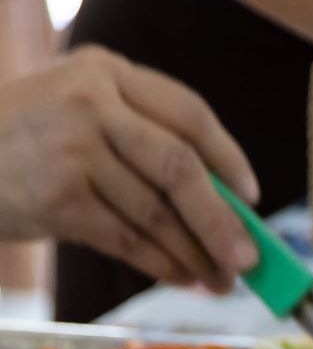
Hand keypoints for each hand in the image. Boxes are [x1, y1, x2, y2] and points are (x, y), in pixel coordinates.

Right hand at [0, 48, 258, 290]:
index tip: (253, 198)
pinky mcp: (58, 197)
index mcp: (106, 70)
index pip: (189, 112)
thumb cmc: (24, 140)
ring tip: (220, 278)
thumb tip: (224, 203)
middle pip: (181, 168)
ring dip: (195, 254)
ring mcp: (73, 150)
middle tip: (251, 257)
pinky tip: (182, 277)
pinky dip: (162, 264)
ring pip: (157, 212)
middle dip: (223, 220)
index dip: (228, 159)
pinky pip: (128, 239)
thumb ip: (141, 137)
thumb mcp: (77, 109)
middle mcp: (91, 102)